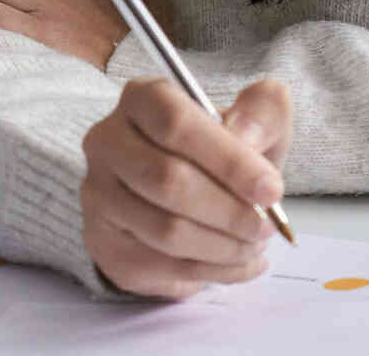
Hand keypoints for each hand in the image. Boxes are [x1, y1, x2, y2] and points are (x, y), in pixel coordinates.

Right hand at [81, 77, 292, 298]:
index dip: (228, 160)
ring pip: (164, 230)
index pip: (177, 124)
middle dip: (229, 210)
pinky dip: (211, 271)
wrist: (190, 191)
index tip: (271, 189)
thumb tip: (245, 135)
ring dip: (222, 245)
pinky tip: (239, 263)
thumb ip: (264, 110)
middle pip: (168, 180)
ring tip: (256, 244)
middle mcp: (107, 141)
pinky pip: (160, 266)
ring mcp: (98, 194)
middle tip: (266, 226)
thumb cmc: (226, 149)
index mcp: (142, 98)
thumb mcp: (257, 119)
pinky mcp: (102, 242)